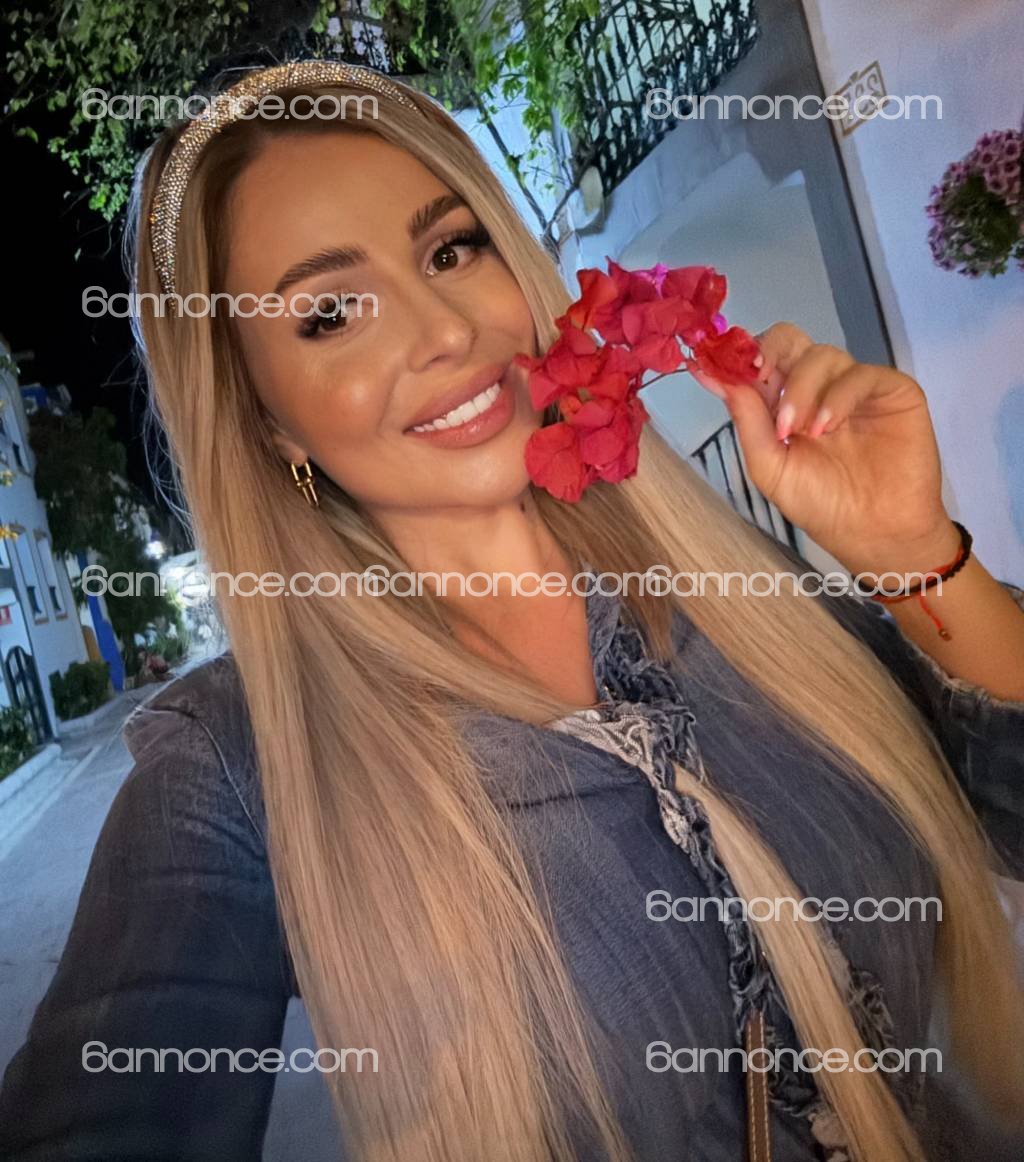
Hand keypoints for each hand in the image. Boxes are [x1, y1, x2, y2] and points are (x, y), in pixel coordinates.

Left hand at [687, 322, 959, 576]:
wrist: (873, 534)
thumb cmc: (821, 504)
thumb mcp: (769, 466)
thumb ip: (746, 419)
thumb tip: (710, 375)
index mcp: (784, 402)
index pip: (759, 360)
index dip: (737, 356)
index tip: (715, 362)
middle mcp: (818, 387)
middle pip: (790, 340)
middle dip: (769, 351)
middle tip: (758, 375)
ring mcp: (854, 386)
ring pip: (822, 355)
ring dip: (802, 389)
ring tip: (800, 431)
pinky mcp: (891, 390)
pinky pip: (861, 374)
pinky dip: (838, 397)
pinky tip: (826, 427)